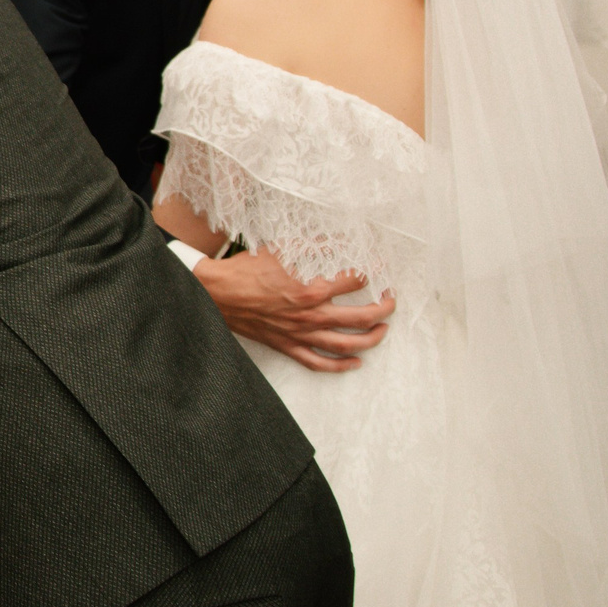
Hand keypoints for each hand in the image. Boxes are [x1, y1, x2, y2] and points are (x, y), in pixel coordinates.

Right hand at [193, 249, 393, 371]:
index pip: (356, 280)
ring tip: (383, 329)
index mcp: (311, 288)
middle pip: (361, 317)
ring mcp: (300, 334)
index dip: (372, 272)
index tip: (380, 267)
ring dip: (371, 338)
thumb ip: (314, 247)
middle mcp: (310, 315)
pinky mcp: (288, 346)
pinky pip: (319, 362)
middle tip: (391, 300)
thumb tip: (339, 241)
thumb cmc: (247, 269)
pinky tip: (355, 362)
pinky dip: (341, 365)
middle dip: (383, 308)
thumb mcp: (282, 250)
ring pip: (347, 343)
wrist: (216, 292)